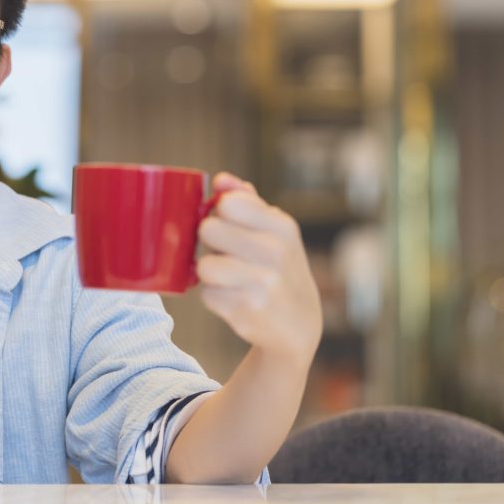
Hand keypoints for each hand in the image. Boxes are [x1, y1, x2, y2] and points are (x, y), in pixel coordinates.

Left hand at [196, 173, 321, 363]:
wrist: (299, 323)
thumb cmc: (279, 267)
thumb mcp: (274, 231)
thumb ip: (246, 202)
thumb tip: (221, 180)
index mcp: (282, 226)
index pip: (227, 203)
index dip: (220, 214)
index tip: (231, 226)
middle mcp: (275, 252)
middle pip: (208, 230)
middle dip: (211, 243)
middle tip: (228, 254)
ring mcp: (262, 284)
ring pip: (204, 266)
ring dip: (210, 273)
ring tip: (230, 278)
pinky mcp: (246, 311)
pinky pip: (207, 295)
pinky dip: (215, 297)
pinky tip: (235, 298)